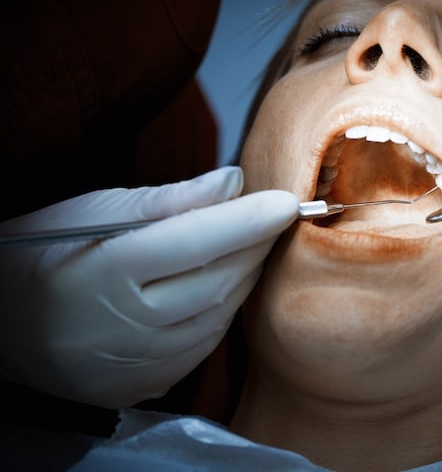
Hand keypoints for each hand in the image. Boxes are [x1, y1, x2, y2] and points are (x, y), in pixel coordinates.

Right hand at [0, 167, 297, 407]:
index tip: (288, 200)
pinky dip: (224, 310)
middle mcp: (127, 324)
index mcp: (107, 270)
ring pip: (220, 316)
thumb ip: (167, 200)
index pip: (197, 240)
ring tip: (252, 245)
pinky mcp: (146, 385)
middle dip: (256, 245)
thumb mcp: (91, 211)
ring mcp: (138, 362)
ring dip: (246, 277)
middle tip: (273, 216)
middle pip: (219, 281)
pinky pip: (205, 345)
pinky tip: (226, 285)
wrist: (4, 327)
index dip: (249, 220)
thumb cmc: (43, 255)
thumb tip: (233, 181)